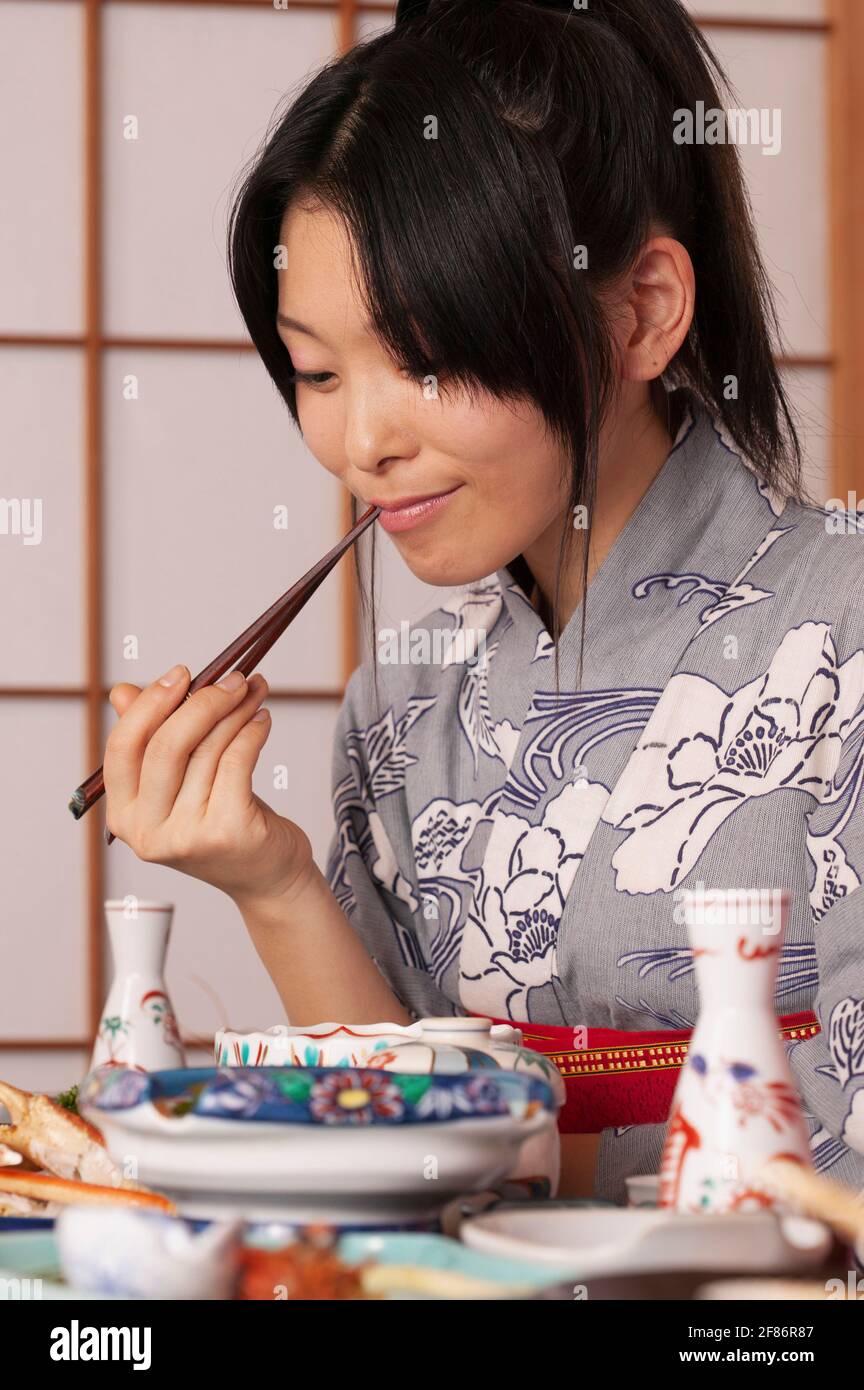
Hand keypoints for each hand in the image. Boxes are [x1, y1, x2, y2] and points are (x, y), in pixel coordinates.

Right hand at [103, 663, 313, 903]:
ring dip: (236, 711)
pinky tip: (262, 720)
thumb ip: (151, 741)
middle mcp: (148, 832)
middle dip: (202, 701)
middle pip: (166, 745)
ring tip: (253, 693)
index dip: (151, 704)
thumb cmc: (222, 821)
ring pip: (208, 750)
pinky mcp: (227, 832)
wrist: (267, 876)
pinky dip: (253, 732)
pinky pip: (238, 762)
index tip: (181, 673)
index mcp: (124, 816)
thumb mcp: (179, 785)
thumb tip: (122, 693)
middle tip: (232, 678)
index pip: (123, 747)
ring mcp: (186, 836)